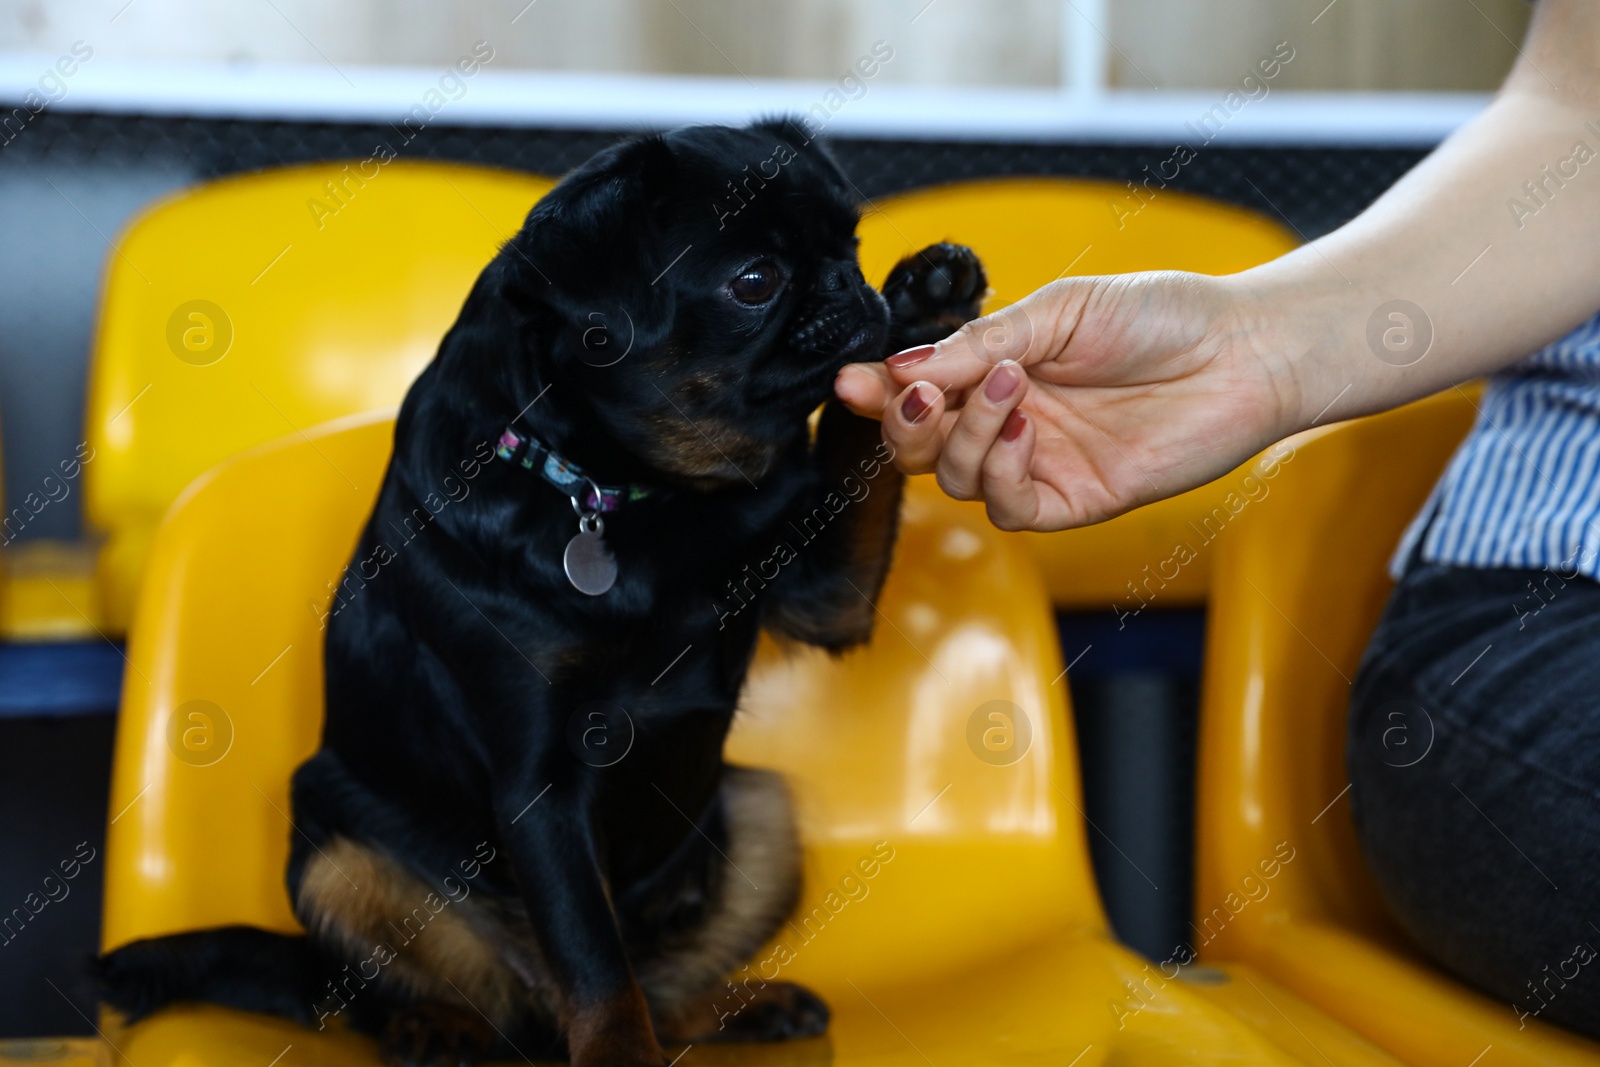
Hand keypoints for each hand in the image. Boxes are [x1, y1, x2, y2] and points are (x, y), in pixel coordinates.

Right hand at [834, 271, 1302, 531]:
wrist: (1242, 351)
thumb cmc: (1162, 317)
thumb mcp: (1058, 309)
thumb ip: (980, 341)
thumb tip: (904, 364)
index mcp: (999, 370)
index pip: (920, 392)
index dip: (880, 391)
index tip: (850, 379)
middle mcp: (1011, 422)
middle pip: (922, 447)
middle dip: (906, 422)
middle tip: (918, 391)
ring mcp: (1040, 463)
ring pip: (956, 478)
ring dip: (966, 434)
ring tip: (1009, 387)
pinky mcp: (1075, 500)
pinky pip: (1008, 507)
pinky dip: (1000, 471)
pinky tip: (1024, 430)